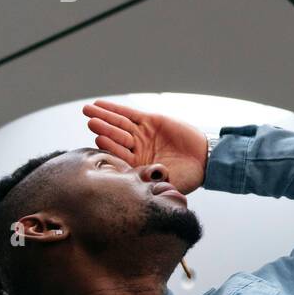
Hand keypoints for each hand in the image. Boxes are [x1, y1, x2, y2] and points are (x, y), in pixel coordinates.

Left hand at [82, 99, 207, 193]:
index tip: (99, 139)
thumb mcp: (169, 183)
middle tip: (90, 120)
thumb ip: (152, 183)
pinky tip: (100, 105)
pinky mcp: (150, 120)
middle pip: (115, 137)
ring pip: (119, 124)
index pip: (118, 155)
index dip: (110, 146)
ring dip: (104, 116)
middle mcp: (136, 149)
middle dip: (102, 128)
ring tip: (88, 109)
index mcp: (136, 165)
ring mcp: (142, 134)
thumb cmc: (188, 176)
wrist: (205, 159)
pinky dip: (115, 109)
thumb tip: (137, 189)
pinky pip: (129, 114)